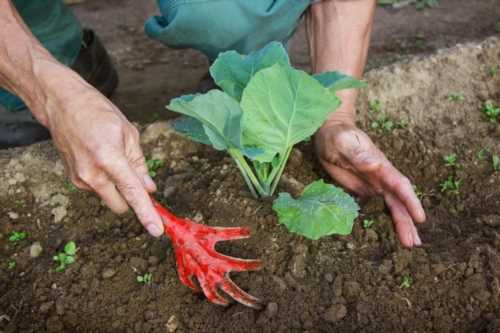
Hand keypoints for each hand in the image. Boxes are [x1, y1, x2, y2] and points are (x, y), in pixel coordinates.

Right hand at [43, 77, 163, 236]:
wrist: (62, 105)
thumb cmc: (97, 112)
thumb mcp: (128, 133)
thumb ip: (139, 164)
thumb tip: (149, 188)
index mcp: (109, 159)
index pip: (132, 194)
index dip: (147, 214)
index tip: (157, 231)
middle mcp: (92, 174)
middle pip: (121, 205)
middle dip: (131, 199)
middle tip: (136, 177)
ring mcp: (80, 179)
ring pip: (109, 197)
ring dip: (117, 187)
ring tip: (112, 157)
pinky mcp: (73, 180)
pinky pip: (98, 189)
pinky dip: (106, 181)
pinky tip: (100, 159)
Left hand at [315, 121, 425, 246]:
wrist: (331, 132)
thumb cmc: (336, 135)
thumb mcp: (343, 142)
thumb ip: (358, 154)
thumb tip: (376, 165)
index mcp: (380, 165)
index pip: (399, 185)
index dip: (410, 201)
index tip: (420, 218)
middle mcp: (382, 176)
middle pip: (399, 201)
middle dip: (407, 221)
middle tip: (414, 244)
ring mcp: (375, 183)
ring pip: (392, 206)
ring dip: (402, 223)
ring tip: (410, 244)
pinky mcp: (366, 188)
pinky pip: (380, 206)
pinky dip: (389, 219)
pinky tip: (394, 232)